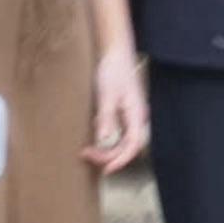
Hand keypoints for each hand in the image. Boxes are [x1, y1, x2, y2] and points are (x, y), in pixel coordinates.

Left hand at [81, 45, 148, 173]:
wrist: (115, 52)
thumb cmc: (113, 70)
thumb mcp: (107, 94)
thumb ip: (107, 118)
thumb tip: (104, 140)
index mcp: (137, 115)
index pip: (133, 145)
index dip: (121, 160)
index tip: (106, 170)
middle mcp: (137, 118)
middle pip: (126, 146)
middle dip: (108, 155)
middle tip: (86, 155)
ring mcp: (131, 116)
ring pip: (121, 141)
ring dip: (105, 148)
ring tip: (87, 150)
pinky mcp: (124, 112)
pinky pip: (117, 132)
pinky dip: (105, 138)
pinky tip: (93, 134)